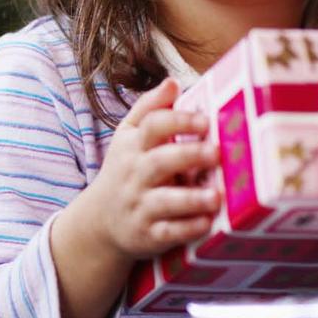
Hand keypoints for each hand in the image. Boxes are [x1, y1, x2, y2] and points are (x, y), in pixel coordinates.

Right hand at [82, 76, 221, 259]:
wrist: (100, 221)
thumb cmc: (126, 169)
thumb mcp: (129, 135)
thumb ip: (150, 108)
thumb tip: (173, 82)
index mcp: (133, 145)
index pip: (151, 126)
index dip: (178, 121)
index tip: (205, 120)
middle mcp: (134, 175)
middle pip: (159, 162)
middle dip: (188, 156)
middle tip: (216, 152)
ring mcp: (140, 206)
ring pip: (164, 201)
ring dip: (191, 199)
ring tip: (216, 196)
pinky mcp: (147, 235)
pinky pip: (167, 233)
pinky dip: (187, 229)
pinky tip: (207, 223)